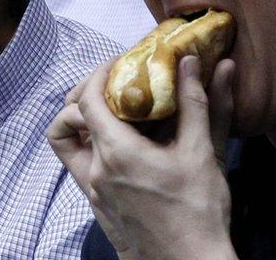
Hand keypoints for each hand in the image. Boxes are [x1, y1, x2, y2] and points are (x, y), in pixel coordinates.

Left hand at [47, 56, 238, 259]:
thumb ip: (198, 102)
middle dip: (89, 93)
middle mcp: (95, 171)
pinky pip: (84, 164)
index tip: (121, 63)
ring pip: (73, 143)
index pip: (86, 99)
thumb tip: (196, 62)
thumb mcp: (204, 153)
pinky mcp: (98, 205)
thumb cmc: (199, 213)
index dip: (98, 74)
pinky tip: (129, 144)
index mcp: (116, 153)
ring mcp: (92, 191)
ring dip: (87, 120)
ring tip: (119, 112)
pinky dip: (97, 145)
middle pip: (72, 117)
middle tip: (117, 84)